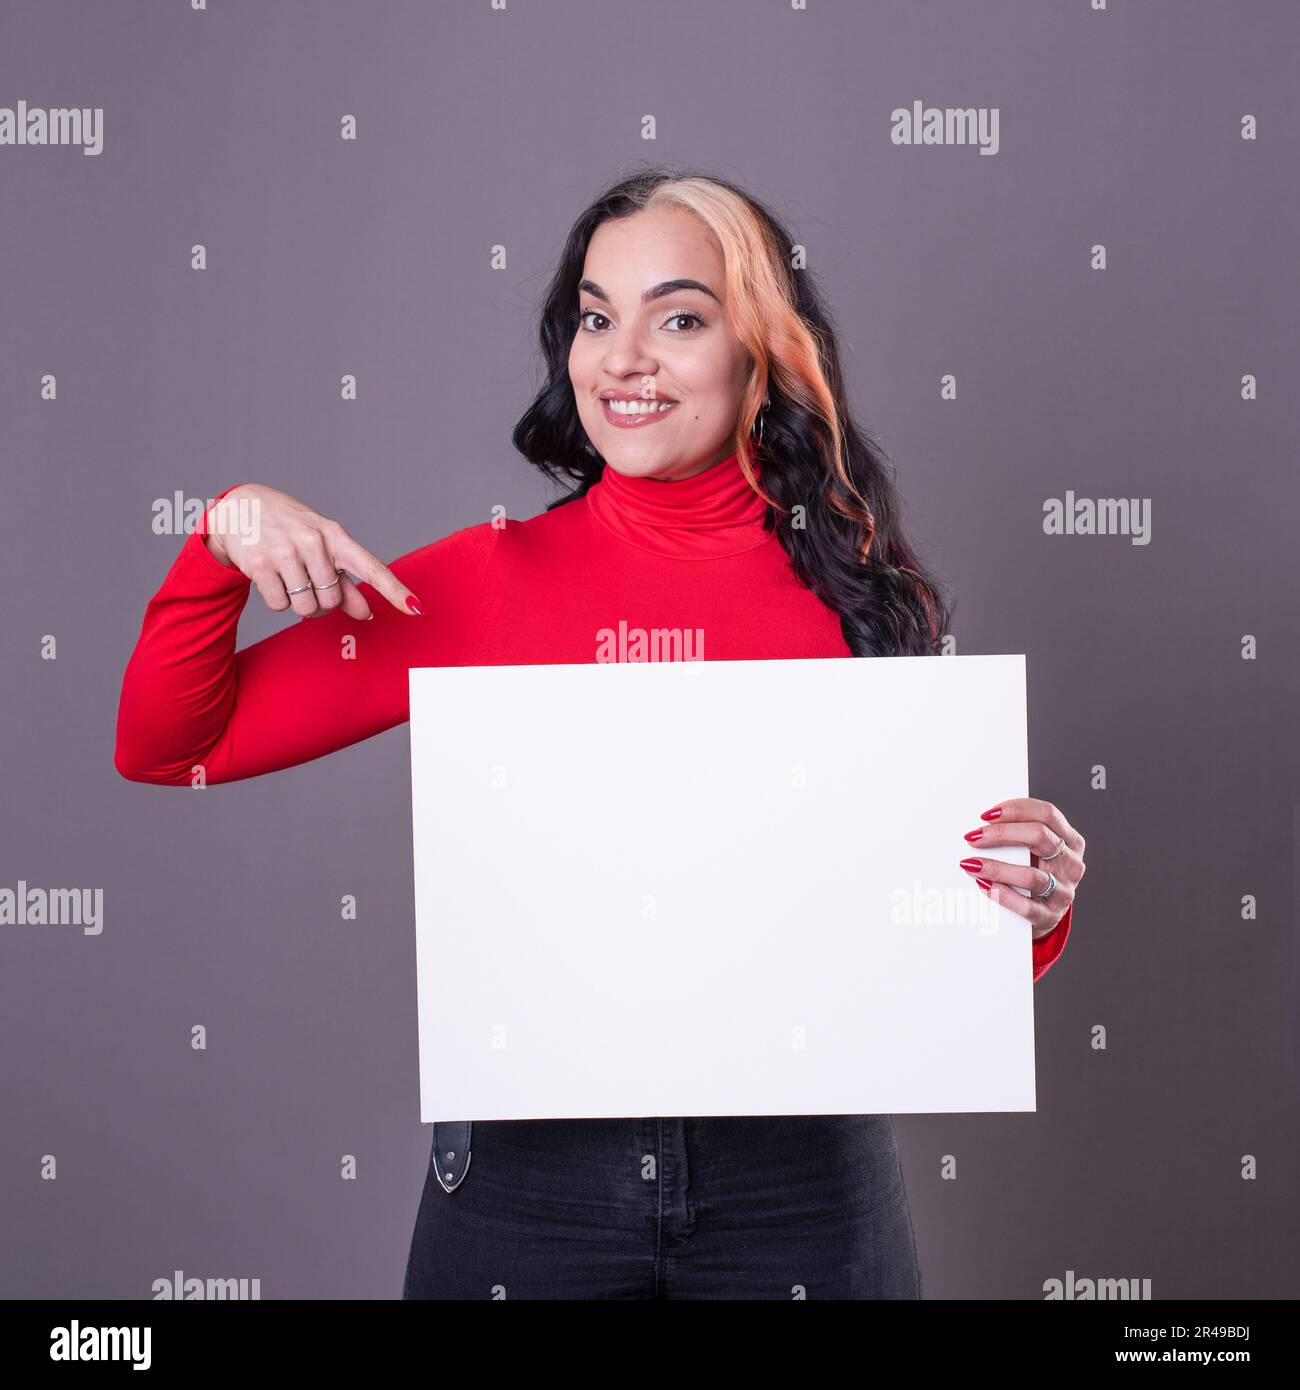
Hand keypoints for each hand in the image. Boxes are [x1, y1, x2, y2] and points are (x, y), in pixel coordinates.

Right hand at [202, 483, 423, 620]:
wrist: (241, 508)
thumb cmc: (290, 530)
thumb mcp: (321, 546)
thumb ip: (346, 582)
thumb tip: (367, 614)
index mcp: (335, 536)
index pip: (371, 567)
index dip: (394, 591)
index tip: (416, 609)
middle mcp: (313, 541)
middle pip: (332, 601)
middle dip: (322, 602)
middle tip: (309, 584)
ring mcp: (284, 552)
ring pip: (306, 607)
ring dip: (299, 603)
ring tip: (289, 578)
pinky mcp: (259, 565)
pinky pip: (280, 605)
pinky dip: (277, 599)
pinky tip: (271, 577)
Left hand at [957, 797, 1084, 939]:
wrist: (1046, 914)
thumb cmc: (1035, 872)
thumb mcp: (1037, 851)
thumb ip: (1019, 834)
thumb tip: (981, 824)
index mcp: (1070, 840)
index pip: (1047, 814)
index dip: (1016, 809)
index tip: (987, 814)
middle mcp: (1071, 864)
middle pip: (1039, 836)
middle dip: (1001, 833)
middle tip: (973, 837)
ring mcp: (1063, 891)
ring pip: (1030, 875)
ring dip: (996, 868)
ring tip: (971, 864)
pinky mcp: (1050, 916)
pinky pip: (1025, 906)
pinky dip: (1001, 895)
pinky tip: (983, 886)